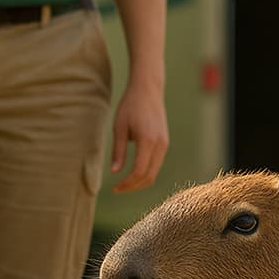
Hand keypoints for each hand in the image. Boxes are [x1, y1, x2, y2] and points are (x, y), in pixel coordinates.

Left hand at [110, 78, 167, 192]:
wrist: (148, 90)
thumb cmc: (130, 106)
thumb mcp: (119, 127)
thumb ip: (118, 151)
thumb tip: (115, 172)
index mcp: (147, 140)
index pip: (139, 171)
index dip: (127, 184)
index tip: (114, 188)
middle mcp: (160, 144)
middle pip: (149, 176)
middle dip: (133, 187)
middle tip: (118, 189)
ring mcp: (164, 144)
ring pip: (155, 172)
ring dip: (140, 181)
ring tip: (124, 184)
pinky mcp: (164, 142)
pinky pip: (157, 164)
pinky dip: (146, 173)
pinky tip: (133, 173)